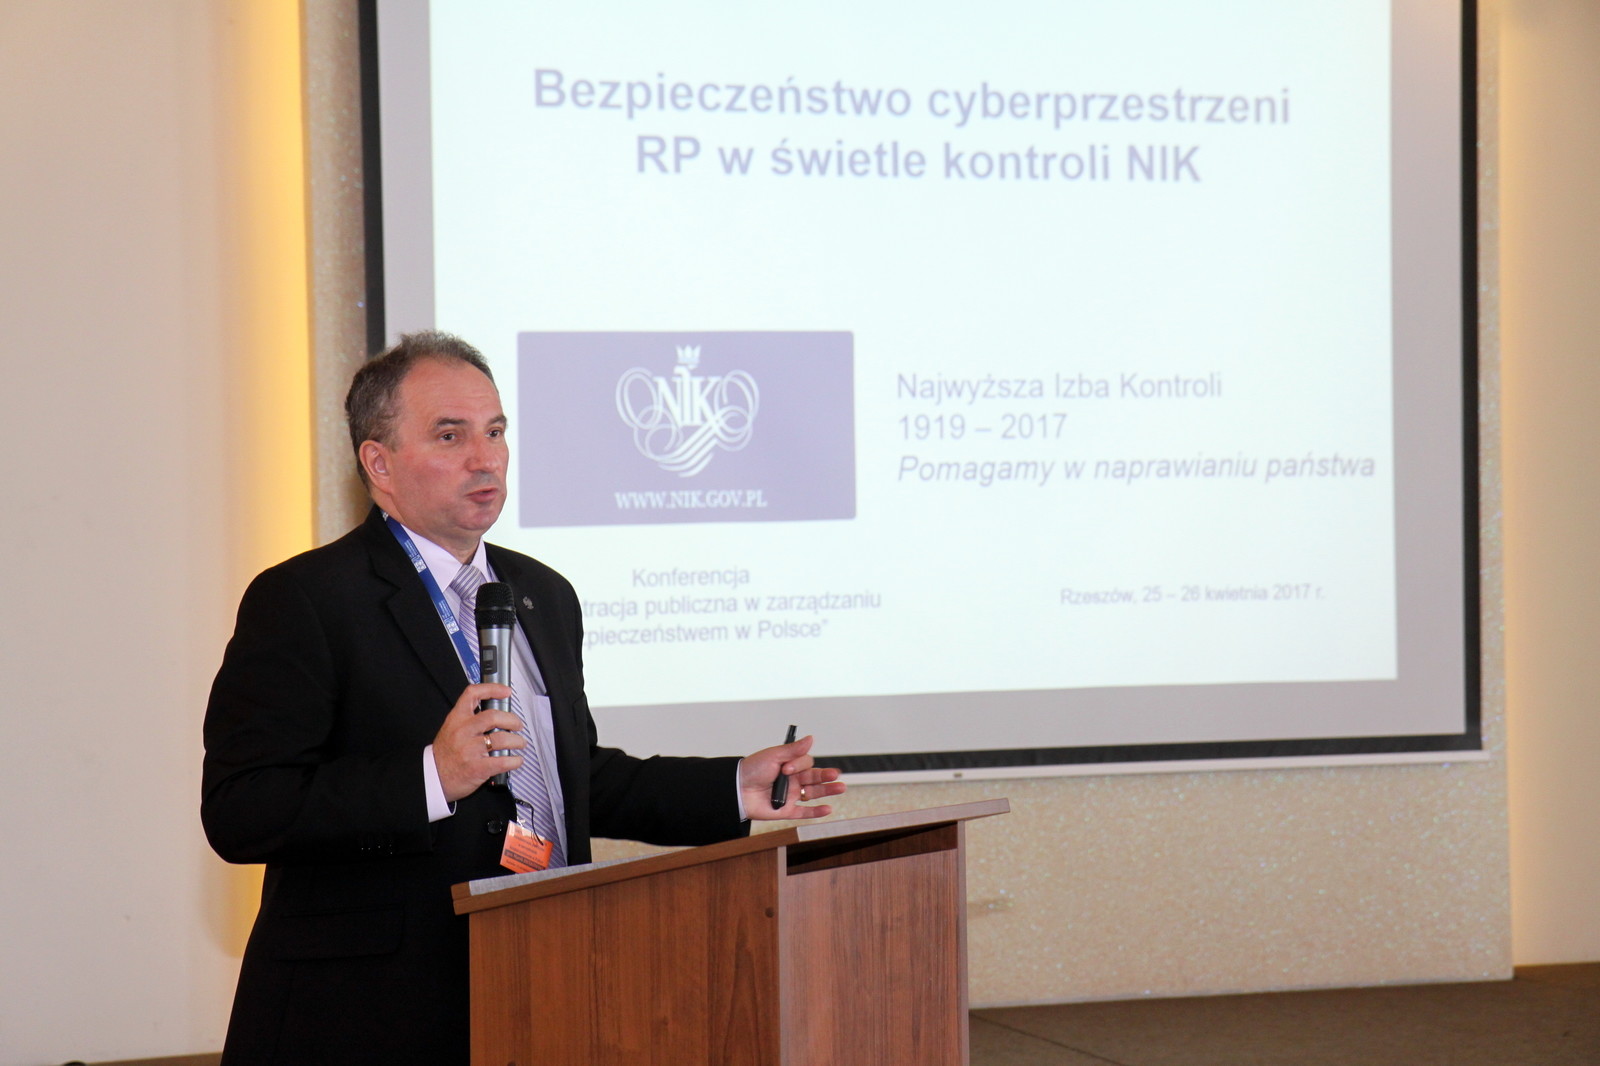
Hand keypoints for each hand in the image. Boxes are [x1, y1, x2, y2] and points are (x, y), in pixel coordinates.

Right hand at [432, 683, 525, 802]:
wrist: (433, 778)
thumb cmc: (445, 754)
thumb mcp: (451, 729)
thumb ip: (470, 720)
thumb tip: (496, 714)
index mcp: (456, 719)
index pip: (473, 694)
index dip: (492, 689)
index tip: (506, 691)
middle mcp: (463, 732)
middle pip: (493, 716)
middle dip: (512, 720)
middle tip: (517, 725)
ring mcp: (470, 750)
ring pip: (502, 739)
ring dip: (517, 741)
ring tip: (520, 743)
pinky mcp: (477, 768)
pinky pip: (502, 761)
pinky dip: (514, 760)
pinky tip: (516, 760)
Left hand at [739, 734, 845, 820]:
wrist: (737, 789)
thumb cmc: (752, 770)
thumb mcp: (773, 755)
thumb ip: (793, 750)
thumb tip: (811, 738)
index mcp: (789, 765)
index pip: (805, 763)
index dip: (800, 765)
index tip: (786, 768)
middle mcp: (792, 780)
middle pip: (814, 777)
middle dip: (826, 776)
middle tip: (836, 775)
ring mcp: (791, 795)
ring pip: (813, 794)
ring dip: (828, 791)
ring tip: (840, 788)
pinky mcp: (787, 810)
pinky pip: (804, 812)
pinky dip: (817, 812)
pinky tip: (828, 809)